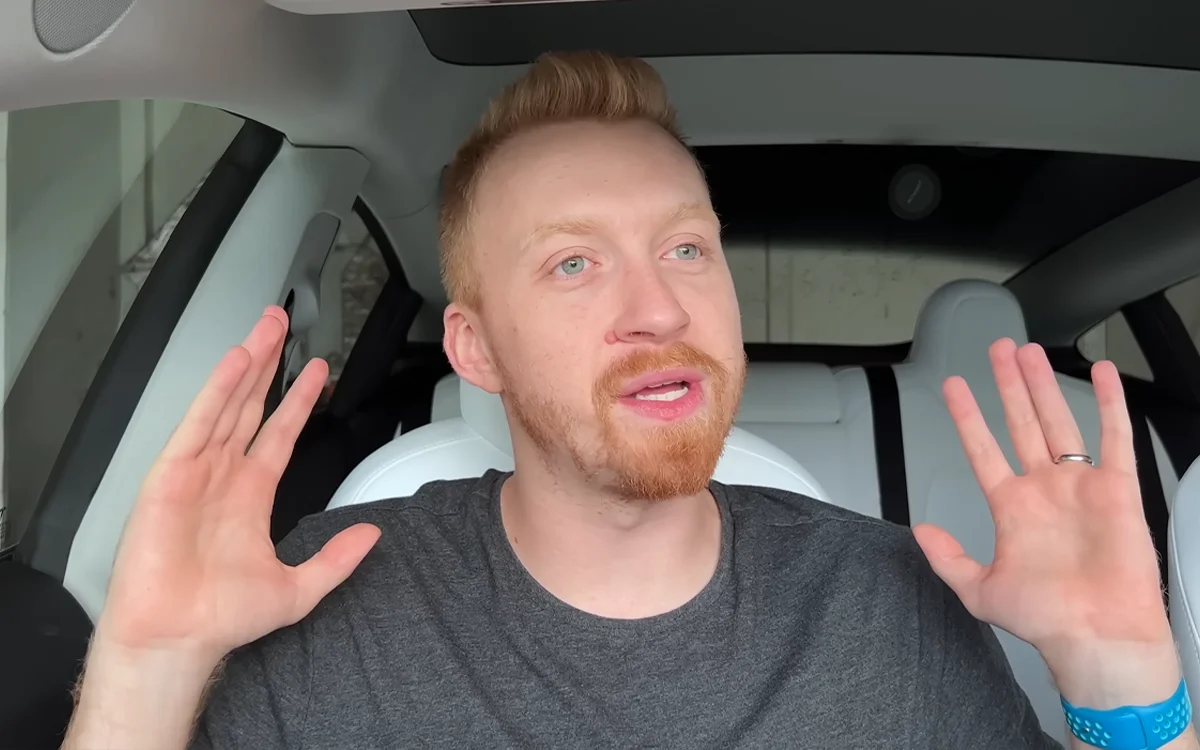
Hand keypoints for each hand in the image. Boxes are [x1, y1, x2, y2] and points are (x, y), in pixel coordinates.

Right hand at [95, 306, 379, 662]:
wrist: (178, 639)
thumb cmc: (220, 618)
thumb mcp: (298, 587)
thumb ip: (336, 559)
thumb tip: (372, 535)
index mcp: (250, 494)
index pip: (278, 433)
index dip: (297, 400)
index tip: (317, 371)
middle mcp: (222, 476)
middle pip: (250, 405)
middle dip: (268, 364)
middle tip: (282, 324)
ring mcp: (195, 472)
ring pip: (225, 404)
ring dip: (245, 364)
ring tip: (265, 329)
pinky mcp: (169, 476)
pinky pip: (197, 424)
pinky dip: (215, 392)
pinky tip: (234, 363)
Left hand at [913, 338, 1176, 703]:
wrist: (1098, 638)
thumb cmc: (1048, 621)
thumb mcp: (979, 590)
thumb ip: (947, 558)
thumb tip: (919, 531)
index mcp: (1012, 508)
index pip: (983, 450)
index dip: (967, 417)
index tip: (953, 388)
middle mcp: (1044, 490)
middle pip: (1021, 423)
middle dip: (1007, 385)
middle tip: (997, 349)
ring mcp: (1079, 486)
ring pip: (1058, 420)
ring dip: (1043, 385)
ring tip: (1028, 352)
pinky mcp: (1117, 489)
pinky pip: (1115, 437)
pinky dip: (1111, 403)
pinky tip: (1103, 373)